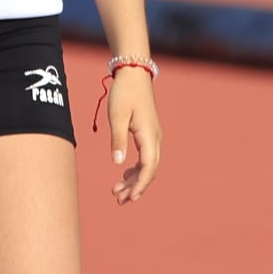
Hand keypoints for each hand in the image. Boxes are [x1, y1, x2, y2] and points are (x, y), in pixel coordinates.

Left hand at [106, 67, 161, 204]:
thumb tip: (118, 164)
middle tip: (119, 200)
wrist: (134, 73)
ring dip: (135, 179)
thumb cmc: (124, 93)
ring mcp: (153, 136)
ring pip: (148, 165)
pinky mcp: (148, 133)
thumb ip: (118, 139)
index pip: (148, 167)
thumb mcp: (117, 116)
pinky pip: (146, 157)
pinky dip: (136, 169)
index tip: (131, 198)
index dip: (140, 184)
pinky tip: (124, 174)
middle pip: (149, 170)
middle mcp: (155, 138)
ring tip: (117, 191)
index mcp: (149, 135)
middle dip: (136, 187)